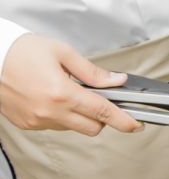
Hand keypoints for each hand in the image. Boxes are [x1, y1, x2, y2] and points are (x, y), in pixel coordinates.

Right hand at [0, 34, 142, 135]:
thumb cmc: (21, 51)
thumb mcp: (62, 53)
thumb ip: (93, 72)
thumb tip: (117, 81)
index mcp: (61, 93)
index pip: (102, 112)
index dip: (123, 120)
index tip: (137, 125)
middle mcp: (49, 112)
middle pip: (92, 128)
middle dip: (102, 116)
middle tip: (99, 98)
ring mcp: (37, 121)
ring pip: (73, 128)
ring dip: (80, 115)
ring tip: (67, 91)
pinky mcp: (27, 125)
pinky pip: (55, 126)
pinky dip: (62, 115)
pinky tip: (52, 97)